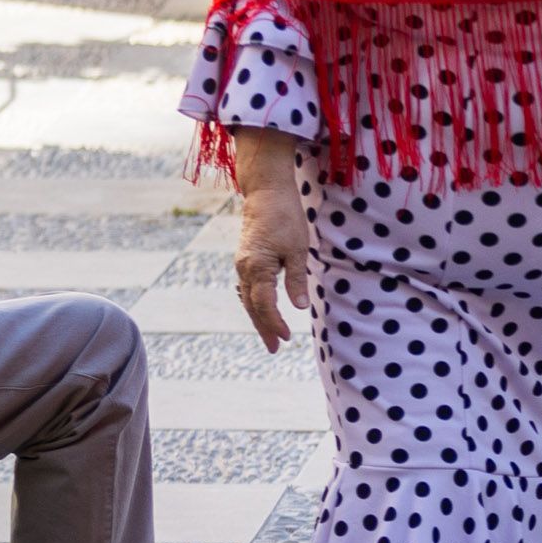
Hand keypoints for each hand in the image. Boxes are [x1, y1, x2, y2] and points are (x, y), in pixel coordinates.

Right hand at [234, 177, 315, 352]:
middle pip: (252, 306)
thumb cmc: (285, 217)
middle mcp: (244, 269)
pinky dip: (255, 304)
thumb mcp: (297, 248)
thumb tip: (299, 307)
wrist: (266, 193)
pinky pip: (248, 288)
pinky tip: (262, 312)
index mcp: (256, 267)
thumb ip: (296, 279)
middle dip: (264, 328)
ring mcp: (242, 264)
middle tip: (274, 349)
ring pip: (248, 299)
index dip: (275, 323)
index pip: (264, 305)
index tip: (286, 337)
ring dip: (259, 319)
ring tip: (270, 337)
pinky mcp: (245, 260)